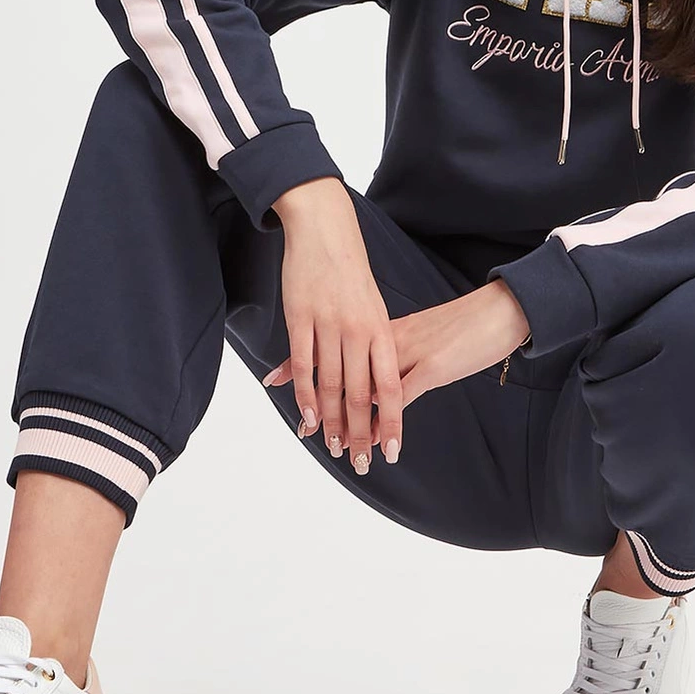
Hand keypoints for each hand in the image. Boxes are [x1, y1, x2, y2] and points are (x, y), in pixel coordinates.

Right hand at [261, 182, 404, 474]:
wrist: (326, 230)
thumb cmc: (351, 272)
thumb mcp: (373, 309)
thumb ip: (376, 344)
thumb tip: (380, 381)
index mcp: (382, 329)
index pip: (391, 386)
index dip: (392, 421)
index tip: (392, 452)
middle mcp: (359, 331)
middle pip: (361, 394)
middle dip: (360, 433)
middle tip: (358, 463)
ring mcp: (329, 325)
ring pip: (332, 385)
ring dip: (331, 422)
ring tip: (331, 448)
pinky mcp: (302, 319)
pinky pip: (303, 365)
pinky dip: (304, 395)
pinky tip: (306, 417)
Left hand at [263, 226, 530, 469]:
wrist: (500, 308)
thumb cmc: (465, 324)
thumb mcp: (422, 336)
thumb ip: (396, 352)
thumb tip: (375, 371)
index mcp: (384, 330)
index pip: (334, 347)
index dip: (303, 365)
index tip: (274, 378)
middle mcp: (389, 341)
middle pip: (345, 372)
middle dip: (322, 404)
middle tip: (304, 430)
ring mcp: (409, 354)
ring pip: (369, 389)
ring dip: (352, 422)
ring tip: (335, 446)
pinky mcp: (431, 367)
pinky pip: (401, 397)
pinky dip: (388, 421)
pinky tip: (379, 441)